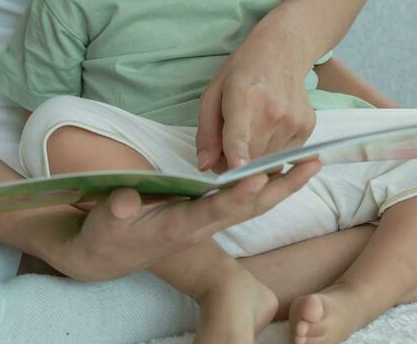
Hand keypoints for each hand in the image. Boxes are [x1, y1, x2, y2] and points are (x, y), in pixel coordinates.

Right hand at [50, 158, 322, 281]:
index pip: (213, 211)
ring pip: (254, 205)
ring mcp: (209, 221)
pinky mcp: (210, 215)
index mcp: (178, 226)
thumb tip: (123, 202)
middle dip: (281, 189)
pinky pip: (245, 201)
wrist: (109, 255)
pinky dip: (269, 187)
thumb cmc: (107, 234)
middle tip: (311, 165)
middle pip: (249, 209)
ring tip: (312, 162)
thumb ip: (115, 211)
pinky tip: (288, 170)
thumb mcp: (104, 224)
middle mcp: (202, 225)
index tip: (260, 178)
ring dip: (284, 186)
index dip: (236, 197)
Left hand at [195, 21, 316, 172]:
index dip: (237, 154)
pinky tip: (270, 129)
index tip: (237, 169)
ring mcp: (294, 119)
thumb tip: (204, 165)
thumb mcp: (213, 93)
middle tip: (228, 151)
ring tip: (252, 134)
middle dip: (237, 165)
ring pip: (269, 162)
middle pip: (252, 159)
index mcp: (243, 99)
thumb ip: (206, 132)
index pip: (239, 134)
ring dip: (256, 160)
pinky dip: (273, 151)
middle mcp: (273, 111)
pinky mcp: (308, 126)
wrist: (283, 51)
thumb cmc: (243, 72)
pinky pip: (285, 156)